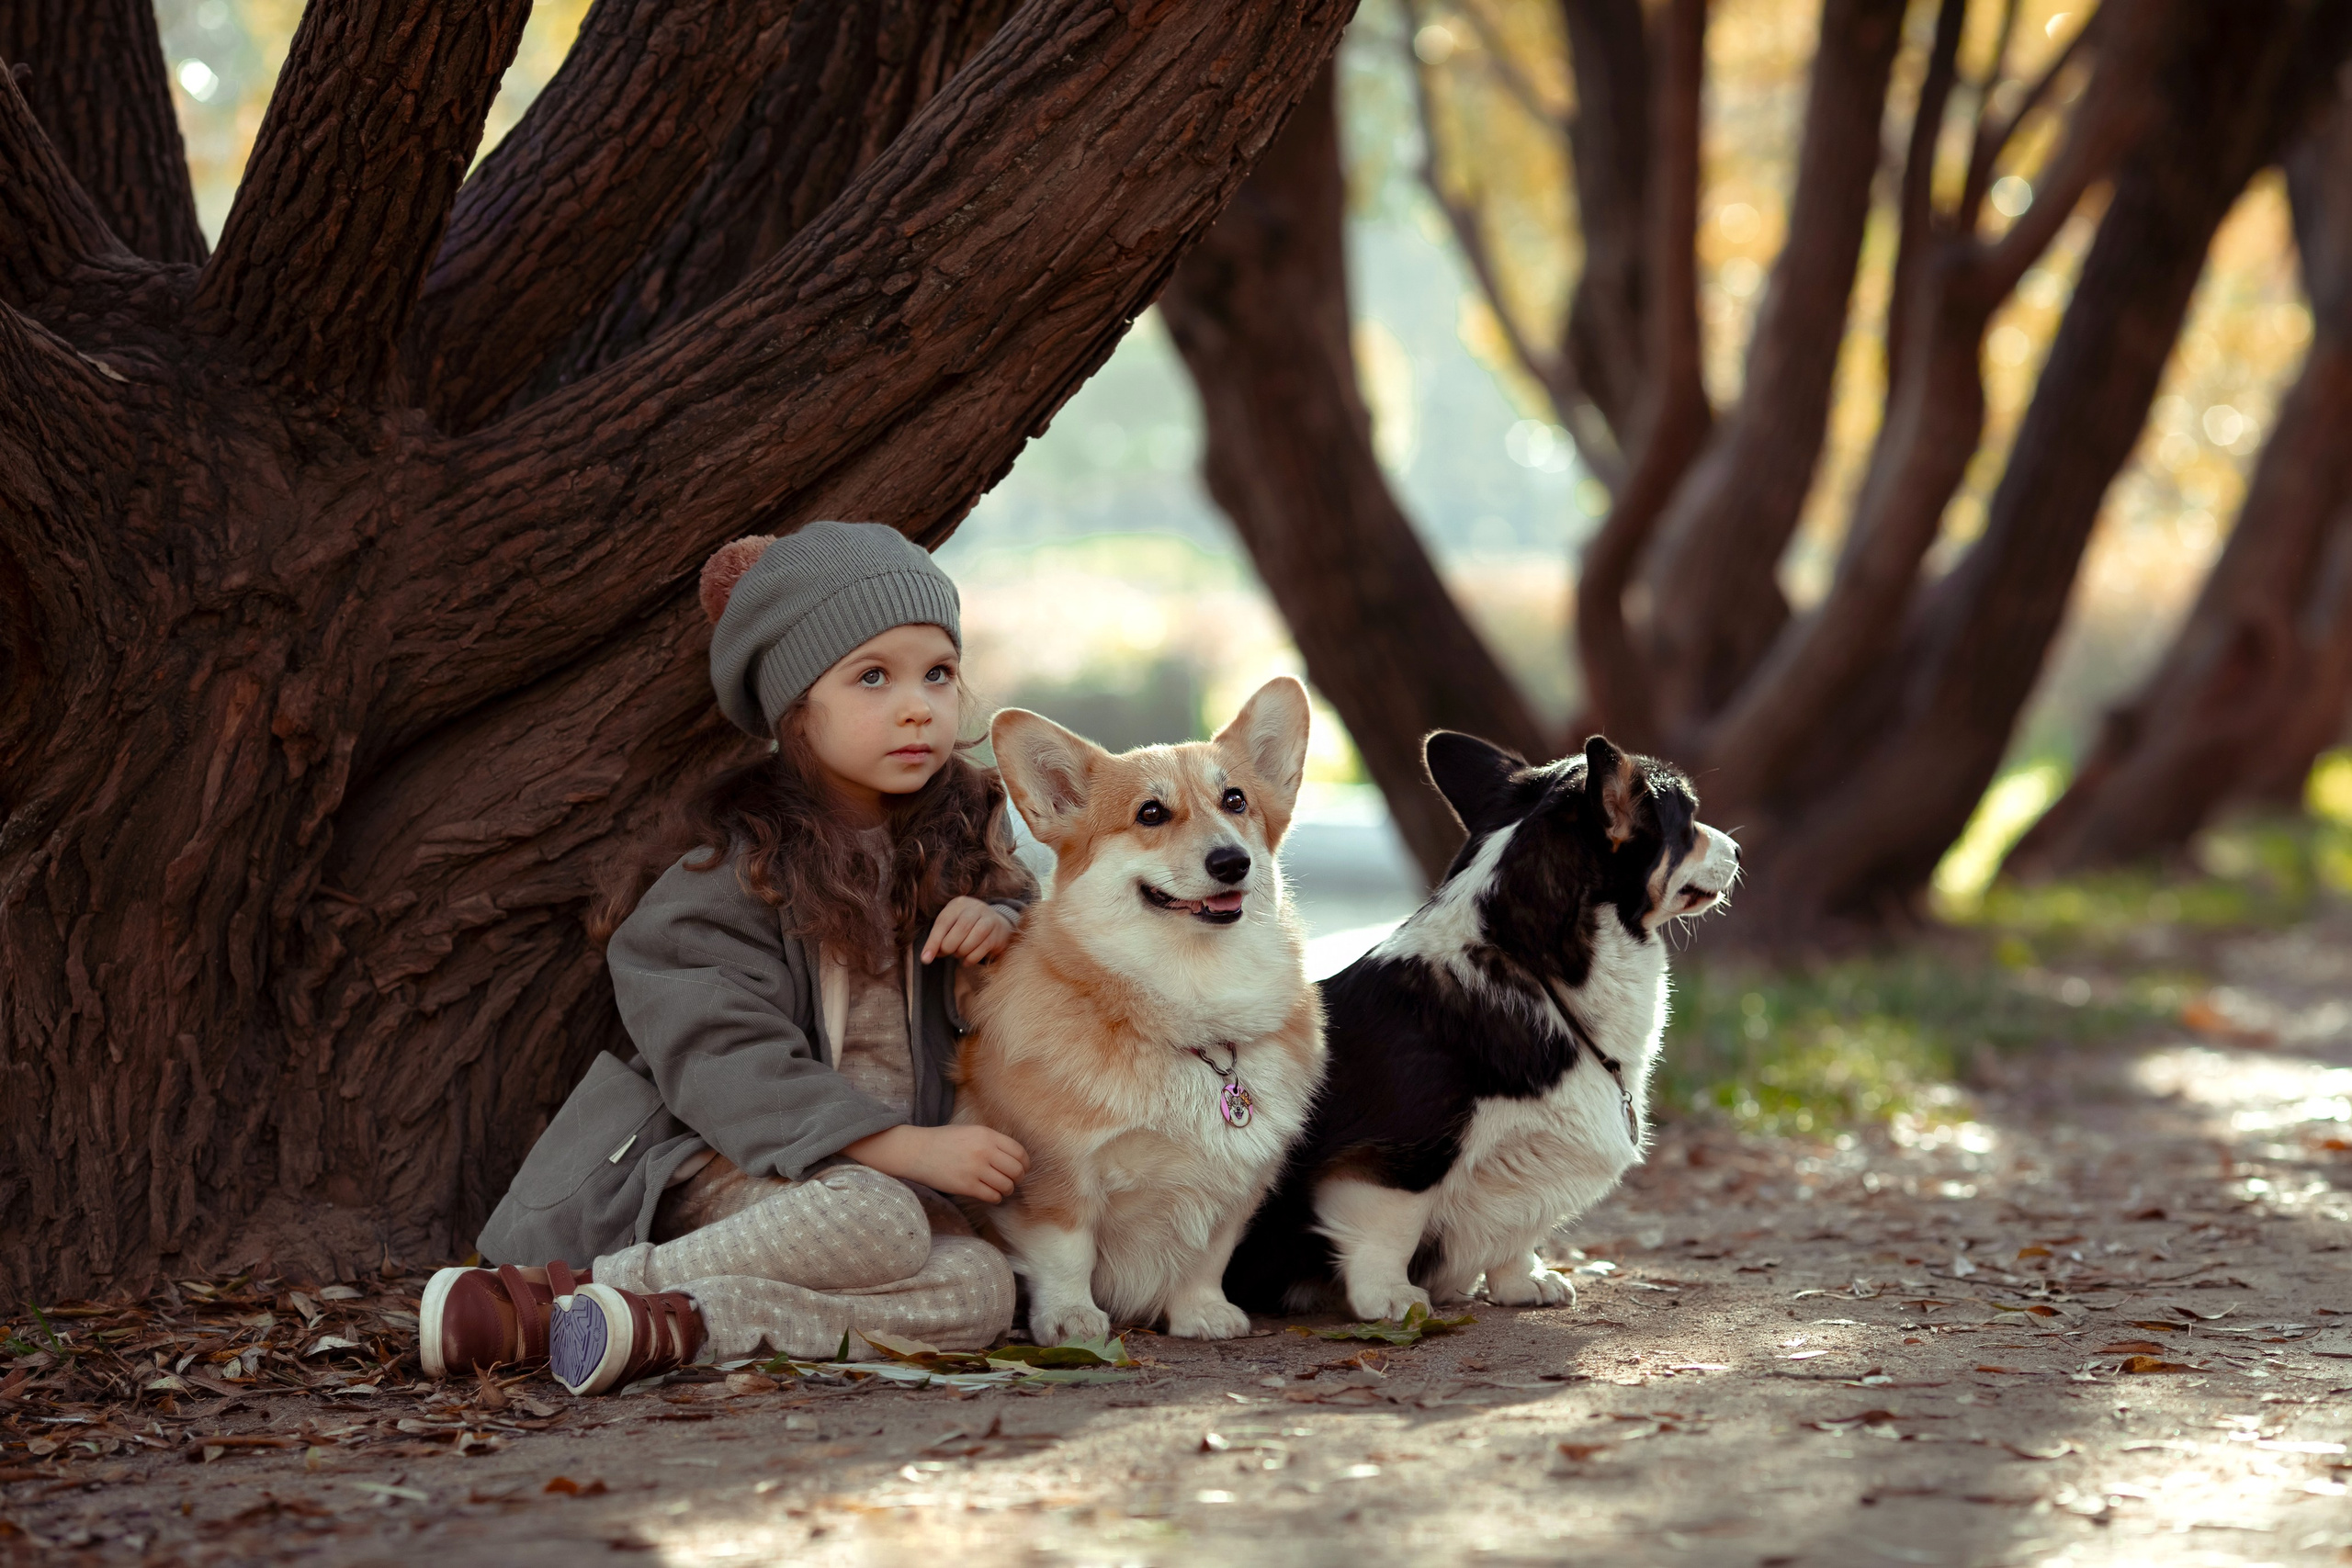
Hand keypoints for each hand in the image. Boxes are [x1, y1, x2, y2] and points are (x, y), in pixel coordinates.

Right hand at [842, 1123, 1028, 1202]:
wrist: (917, 1151)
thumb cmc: (945, 1141)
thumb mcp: (971, 1132)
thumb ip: (993, 1141)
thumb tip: (1016, 1158)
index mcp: (987, 1135)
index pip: (1020, 1153)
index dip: (1025, 1164)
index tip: (1021, 1169)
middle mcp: (984, 1151)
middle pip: (1017, 1171)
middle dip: (1018, 1179)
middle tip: (1011, 1181)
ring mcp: (975, 1169)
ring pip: (1007, 1186)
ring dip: (1006, 1190)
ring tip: (999, 1188)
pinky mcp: (966, 1186)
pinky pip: (992, 1196)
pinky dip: (995, 1198)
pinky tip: (989, 1194)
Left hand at [921, 896, 1015, 963]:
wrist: (995, 924)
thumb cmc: (966, 926)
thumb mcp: (950, 926)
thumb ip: (938, 939)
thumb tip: (926, 958)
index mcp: (959, 904)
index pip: (944, 922)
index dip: (934, 941)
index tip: (926, 959)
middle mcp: (976, 908)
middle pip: (961, 929)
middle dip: (950, 946)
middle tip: (947, 953)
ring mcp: (990, 919)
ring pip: (973, 939)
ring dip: (961, 952)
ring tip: (958, 954)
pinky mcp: (998, 934)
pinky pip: (982, 949)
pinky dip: (971, 959)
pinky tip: (967, 960)